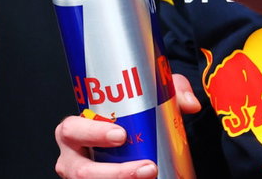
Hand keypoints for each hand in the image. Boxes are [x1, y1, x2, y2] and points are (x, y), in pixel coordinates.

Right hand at [54, 75, 198, 178]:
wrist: (126, 138)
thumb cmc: (125, 117)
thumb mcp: (147, 97)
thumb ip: (170, 92)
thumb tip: (190, 104)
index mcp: (74, 130)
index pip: (72, 129)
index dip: (92, 133)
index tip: (121, 135)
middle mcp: (73, 158)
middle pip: (82, 171)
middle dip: (116, 173)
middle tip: (148, 167)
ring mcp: (81, 178)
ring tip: (151, 176)